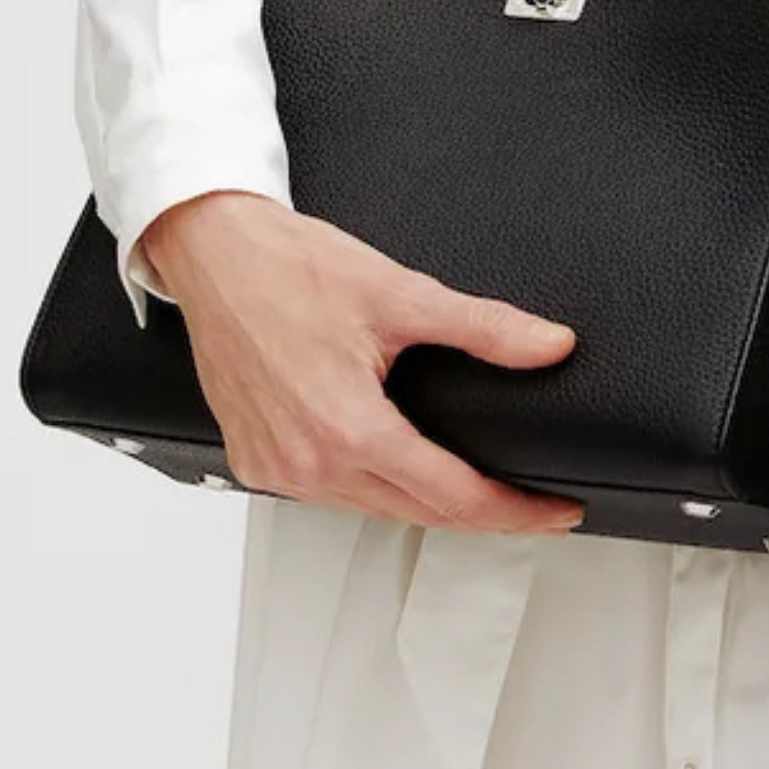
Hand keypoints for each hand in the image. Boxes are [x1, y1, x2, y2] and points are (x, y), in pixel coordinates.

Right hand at [139, 190, 585, 535]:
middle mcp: (306, 462)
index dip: (514, 510)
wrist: (214, 253)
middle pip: (418, 514)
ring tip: (475, 492)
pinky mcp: (253, 462)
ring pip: (372, 510)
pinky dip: (370, 490)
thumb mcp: (400, 294)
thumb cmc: (286, 269)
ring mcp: (275, 468)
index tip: (554, 511)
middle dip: (482, 515)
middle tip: (530, 505)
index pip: (453, 497)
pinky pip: (328, 495)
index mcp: (347, 428)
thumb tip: (549, 345)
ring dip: (425, 506)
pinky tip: (396, 472)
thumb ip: (485, 328)